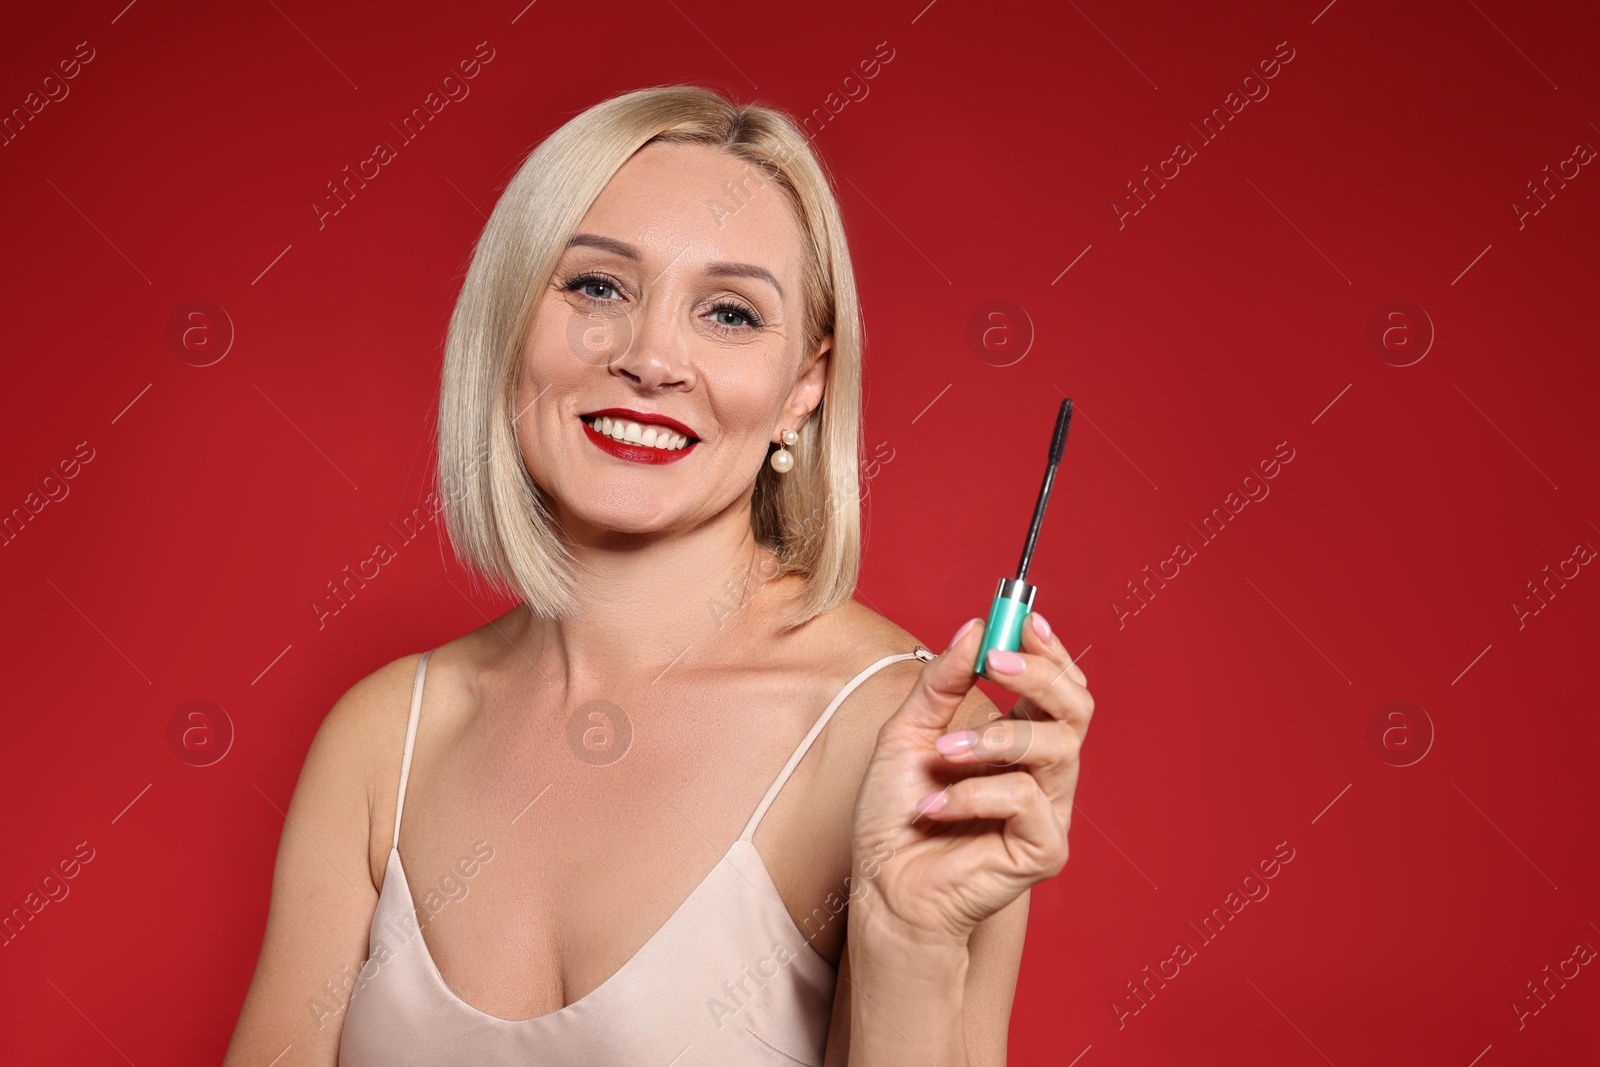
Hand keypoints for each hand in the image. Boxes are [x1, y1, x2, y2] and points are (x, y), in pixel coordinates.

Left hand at [849, 613, 1092, 945]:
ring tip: (943, 755)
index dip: (1047, 650)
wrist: (882, 886)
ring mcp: (1048, 811)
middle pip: (1076, 709)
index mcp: (1019, 740)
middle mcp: (1042, 772)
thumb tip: (975, 627)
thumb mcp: (908, 732)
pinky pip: (1027, 800)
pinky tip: (936, 807)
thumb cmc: (896, 814)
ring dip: (994, 740)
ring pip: (1057, 749)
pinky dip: (975, 794)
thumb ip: (941, 682)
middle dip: (1040, 676)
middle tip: (995, 664)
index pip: (1056, 686)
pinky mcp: (1043, 849)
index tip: (1023, 619)